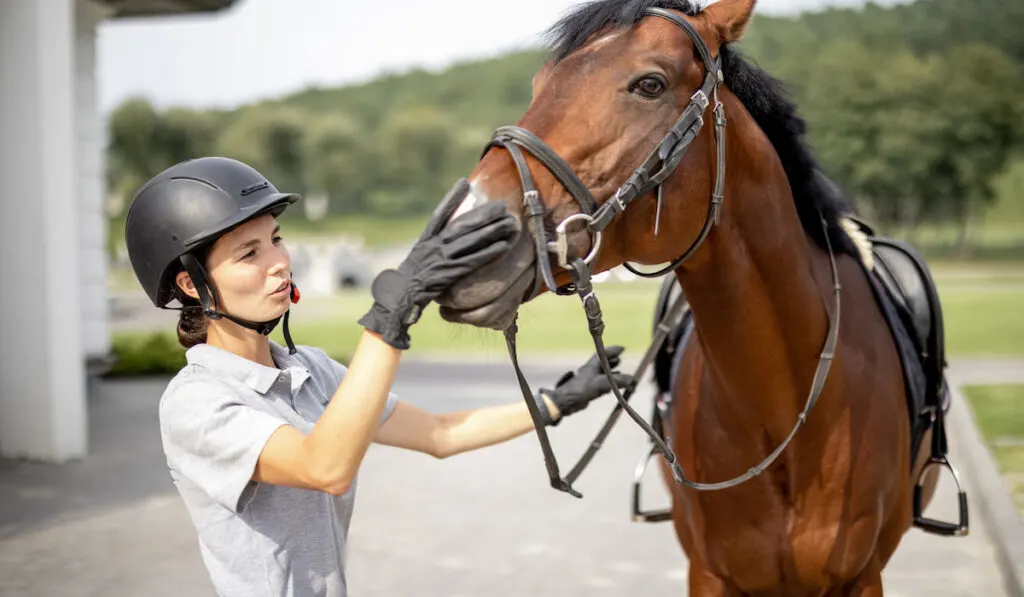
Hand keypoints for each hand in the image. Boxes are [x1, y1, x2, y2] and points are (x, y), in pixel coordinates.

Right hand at [359, 179, 517, 349]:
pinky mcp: (448, 273)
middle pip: (462, 224)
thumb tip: (448, 241)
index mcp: (425, 240)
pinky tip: (503, 246)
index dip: (452, 198)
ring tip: (509, 223)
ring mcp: (440, 258)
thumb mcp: (418, 260)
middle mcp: (433, 246)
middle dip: (483, 213)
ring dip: (491, 231)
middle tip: (501, 205)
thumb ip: (432, 249)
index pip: (439, 214)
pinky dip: (488, 253)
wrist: (398, 298)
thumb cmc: (409, 282)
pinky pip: (472, 260)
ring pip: (470, 240)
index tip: (463, 183)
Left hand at [535, 346, 633, 425]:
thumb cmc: (582, 389)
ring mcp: (590, 379)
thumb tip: (632, 380)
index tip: (622, 348)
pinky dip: (608, 382)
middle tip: (620, 358)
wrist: (567, 401)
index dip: (614, 350)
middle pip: (603, 361)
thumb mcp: (603, 383)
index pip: (604, 353)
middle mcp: (591, 369)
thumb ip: (618, 381)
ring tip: (620, 371)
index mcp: (593, 364)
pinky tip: (613, 387)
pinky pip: (601, 382)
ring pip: (602, 372)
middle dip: (612, 360)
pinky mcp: (589, 388)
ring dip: (611, 371)